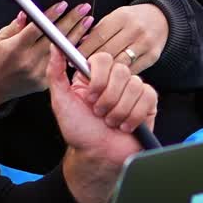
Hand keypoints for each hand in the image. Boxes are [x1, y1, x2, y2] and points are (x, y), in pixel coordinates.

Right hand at [0, 1, 94, 108]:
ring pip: (62, 50)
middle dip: (71, 20)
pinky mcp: (45, 82)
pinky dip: (72, 51)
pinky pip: (62, 64)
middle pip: (54, 37)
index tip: (62, 6)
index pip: (37, 28)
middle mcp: (29, 61)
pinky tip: (82, 41)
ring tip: (87, 22)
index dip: (51, 16)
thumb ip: (15, 26)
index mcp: (16, 48)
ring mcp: (39, 72)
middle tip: (82, 9)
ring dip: (77, 34)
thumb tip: (27, 12)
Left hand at [47, 48, 157, 202]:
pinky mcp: (148, 102)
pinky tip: (125, 126)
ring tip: (110, 122)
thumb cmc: (79, 131)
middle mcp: (114, 80)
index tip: (90, 97)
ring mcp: (133, 90)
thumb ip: (56, 72)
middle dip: (108, 98)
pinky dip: (134, 116)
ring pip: (134, 85)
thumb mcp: (61, 101)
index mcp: (94, 76)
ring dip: (119, 110)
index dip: (98, 77)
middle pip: (121, 71)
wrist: (98, 156)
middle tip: (99, 114)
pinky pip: (147, 97)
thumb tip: (55, 46)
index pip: (103, 58)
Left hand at [78, 3, 168, 74]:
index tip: (74, 59)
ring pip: (120, 63)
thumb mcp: (116, 17)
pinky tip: (112, 78)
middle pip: (108, 51)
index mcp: (122, 17)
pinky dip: (121, 75)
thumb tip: (81, 45)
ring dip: (106, 72)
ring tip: (95, 78)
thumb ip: (99, 31)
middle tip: (82, 72)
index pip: (98, 36)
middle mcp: (134, 29)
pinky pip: (133, 70)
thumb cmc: (134, 19)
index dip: (84, 50)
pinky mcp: (152, 56)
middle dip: (93, 63)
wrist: (162, 19)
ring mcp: (145, 44)